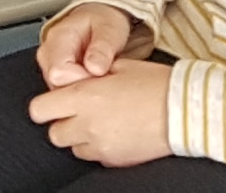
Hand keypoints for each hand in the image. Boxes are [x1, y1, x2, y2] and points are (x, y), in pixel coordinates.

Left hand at [25, 56, 172, 166]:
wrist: (185, 111)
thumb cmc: (157, 84)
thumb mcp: (119, 66)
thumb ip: (89, 73)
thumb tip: (74, 78)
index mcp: (85, 96)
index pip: (40, 109)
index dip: (46, 105)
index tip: (55, 102)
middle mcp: (88, 124)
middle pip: (54, 133)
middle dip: (63, 123)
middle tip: (80, 112)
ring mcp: (100, 145)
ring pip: (73, 148)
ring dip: (81, 136)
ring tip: (102, 122)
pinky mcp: (114, 160)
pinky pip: (95, 157)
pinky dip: (99, 147)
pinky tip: (116, 133)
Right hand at [31, 1, 143, 88]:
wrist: (100, 21)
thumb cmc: (103, 23)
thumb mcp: (110, 29)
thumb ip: (102, 47)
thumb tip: (94, 68)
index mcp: (58, 38)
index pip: (58, 73)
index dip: (81, 80)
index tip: (100, 76)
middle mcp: (48, 54)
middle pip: (57, 86)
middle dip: (83, 88)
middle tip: (103, 76)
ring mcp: (49, 67)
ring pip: (60, 92)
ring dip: (82, 91)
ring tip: (99, 76)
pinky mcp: (55, 77)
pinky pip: (64, 93)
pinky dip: (81, 92)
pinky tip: (93, 81)